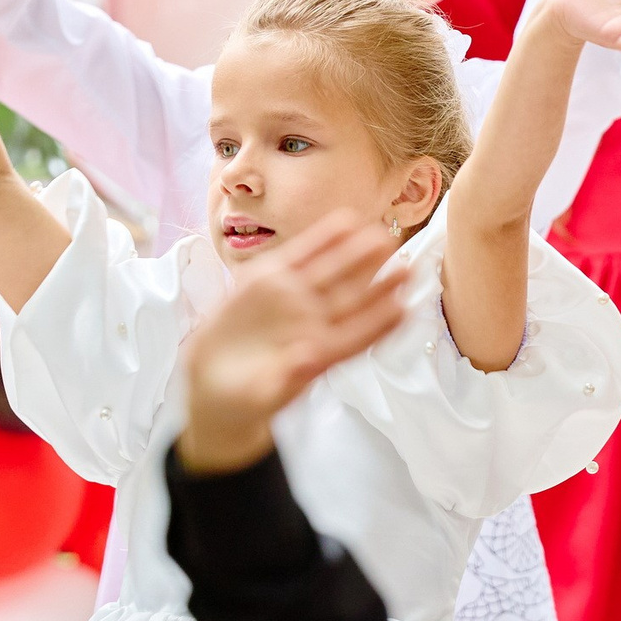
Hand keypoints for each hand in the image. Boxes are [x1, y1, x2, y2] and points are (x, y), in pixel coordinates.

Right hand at [177, 214, 407, 472]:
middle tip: (407, 260)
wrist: (212, 382)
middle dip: (380, 281)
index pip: (357, 336)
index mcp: (318, 355)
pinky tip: (345, 221)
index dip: (381, 322)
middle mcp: (312, 324)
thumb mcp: (259, 395)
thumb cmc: (240, 399)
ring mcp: (293, 300)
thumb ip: (286, 379)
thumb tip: (312, 358)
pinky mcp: (268, 280)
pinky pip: (301, 255)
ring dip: (359, 254)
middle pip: (353, 299)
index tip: (404, 307)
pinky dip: (322, 238)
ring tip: (385, 234)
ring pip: (332, 273)